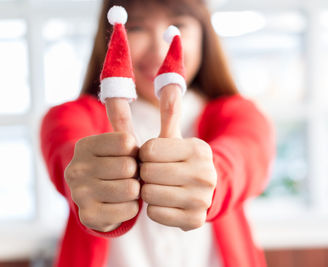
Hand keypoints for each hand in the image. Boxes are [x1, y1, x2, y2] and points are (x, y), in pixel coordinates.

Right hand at [64, 97, 139, 231]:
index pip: (127, 143)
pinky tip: (123, 203)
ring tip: (128, 188)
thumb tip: (131, 72)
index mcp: (85, 145)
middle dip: (137, 172)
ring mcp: (79, 194)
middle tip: (130, 175)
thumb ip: (123, 112)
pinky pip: (129, 210)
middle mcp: (76, 168)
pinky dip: (133, 207)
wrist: (100, 200)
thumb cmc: (118, 165)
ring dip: (136, 190)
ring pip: (130, 189)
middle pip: (129, 167)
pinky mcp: (88, 216)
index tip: (129, 155)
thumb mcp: (122, 141)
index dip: (136, 151)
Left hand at [139, 85, 216, 230]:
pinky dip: (154, 208)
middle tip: (153, 173)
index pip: (148, 150)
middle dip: (144, 172)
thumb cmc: (181, 160)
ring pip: (149, 194)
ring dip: (148, 190)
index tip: (152, 157)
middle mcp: (205, 174)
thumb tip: (169, 80)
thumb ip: (170, 109)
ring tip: (158, 186)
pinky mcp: (195, 220)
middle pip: (148, 173)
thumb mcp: (176, 136)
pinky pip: (155, 214)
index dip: (144, 154)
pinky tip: (164, 201)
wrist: (206, 191)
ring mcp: (202, 199)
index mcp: (198, 149)